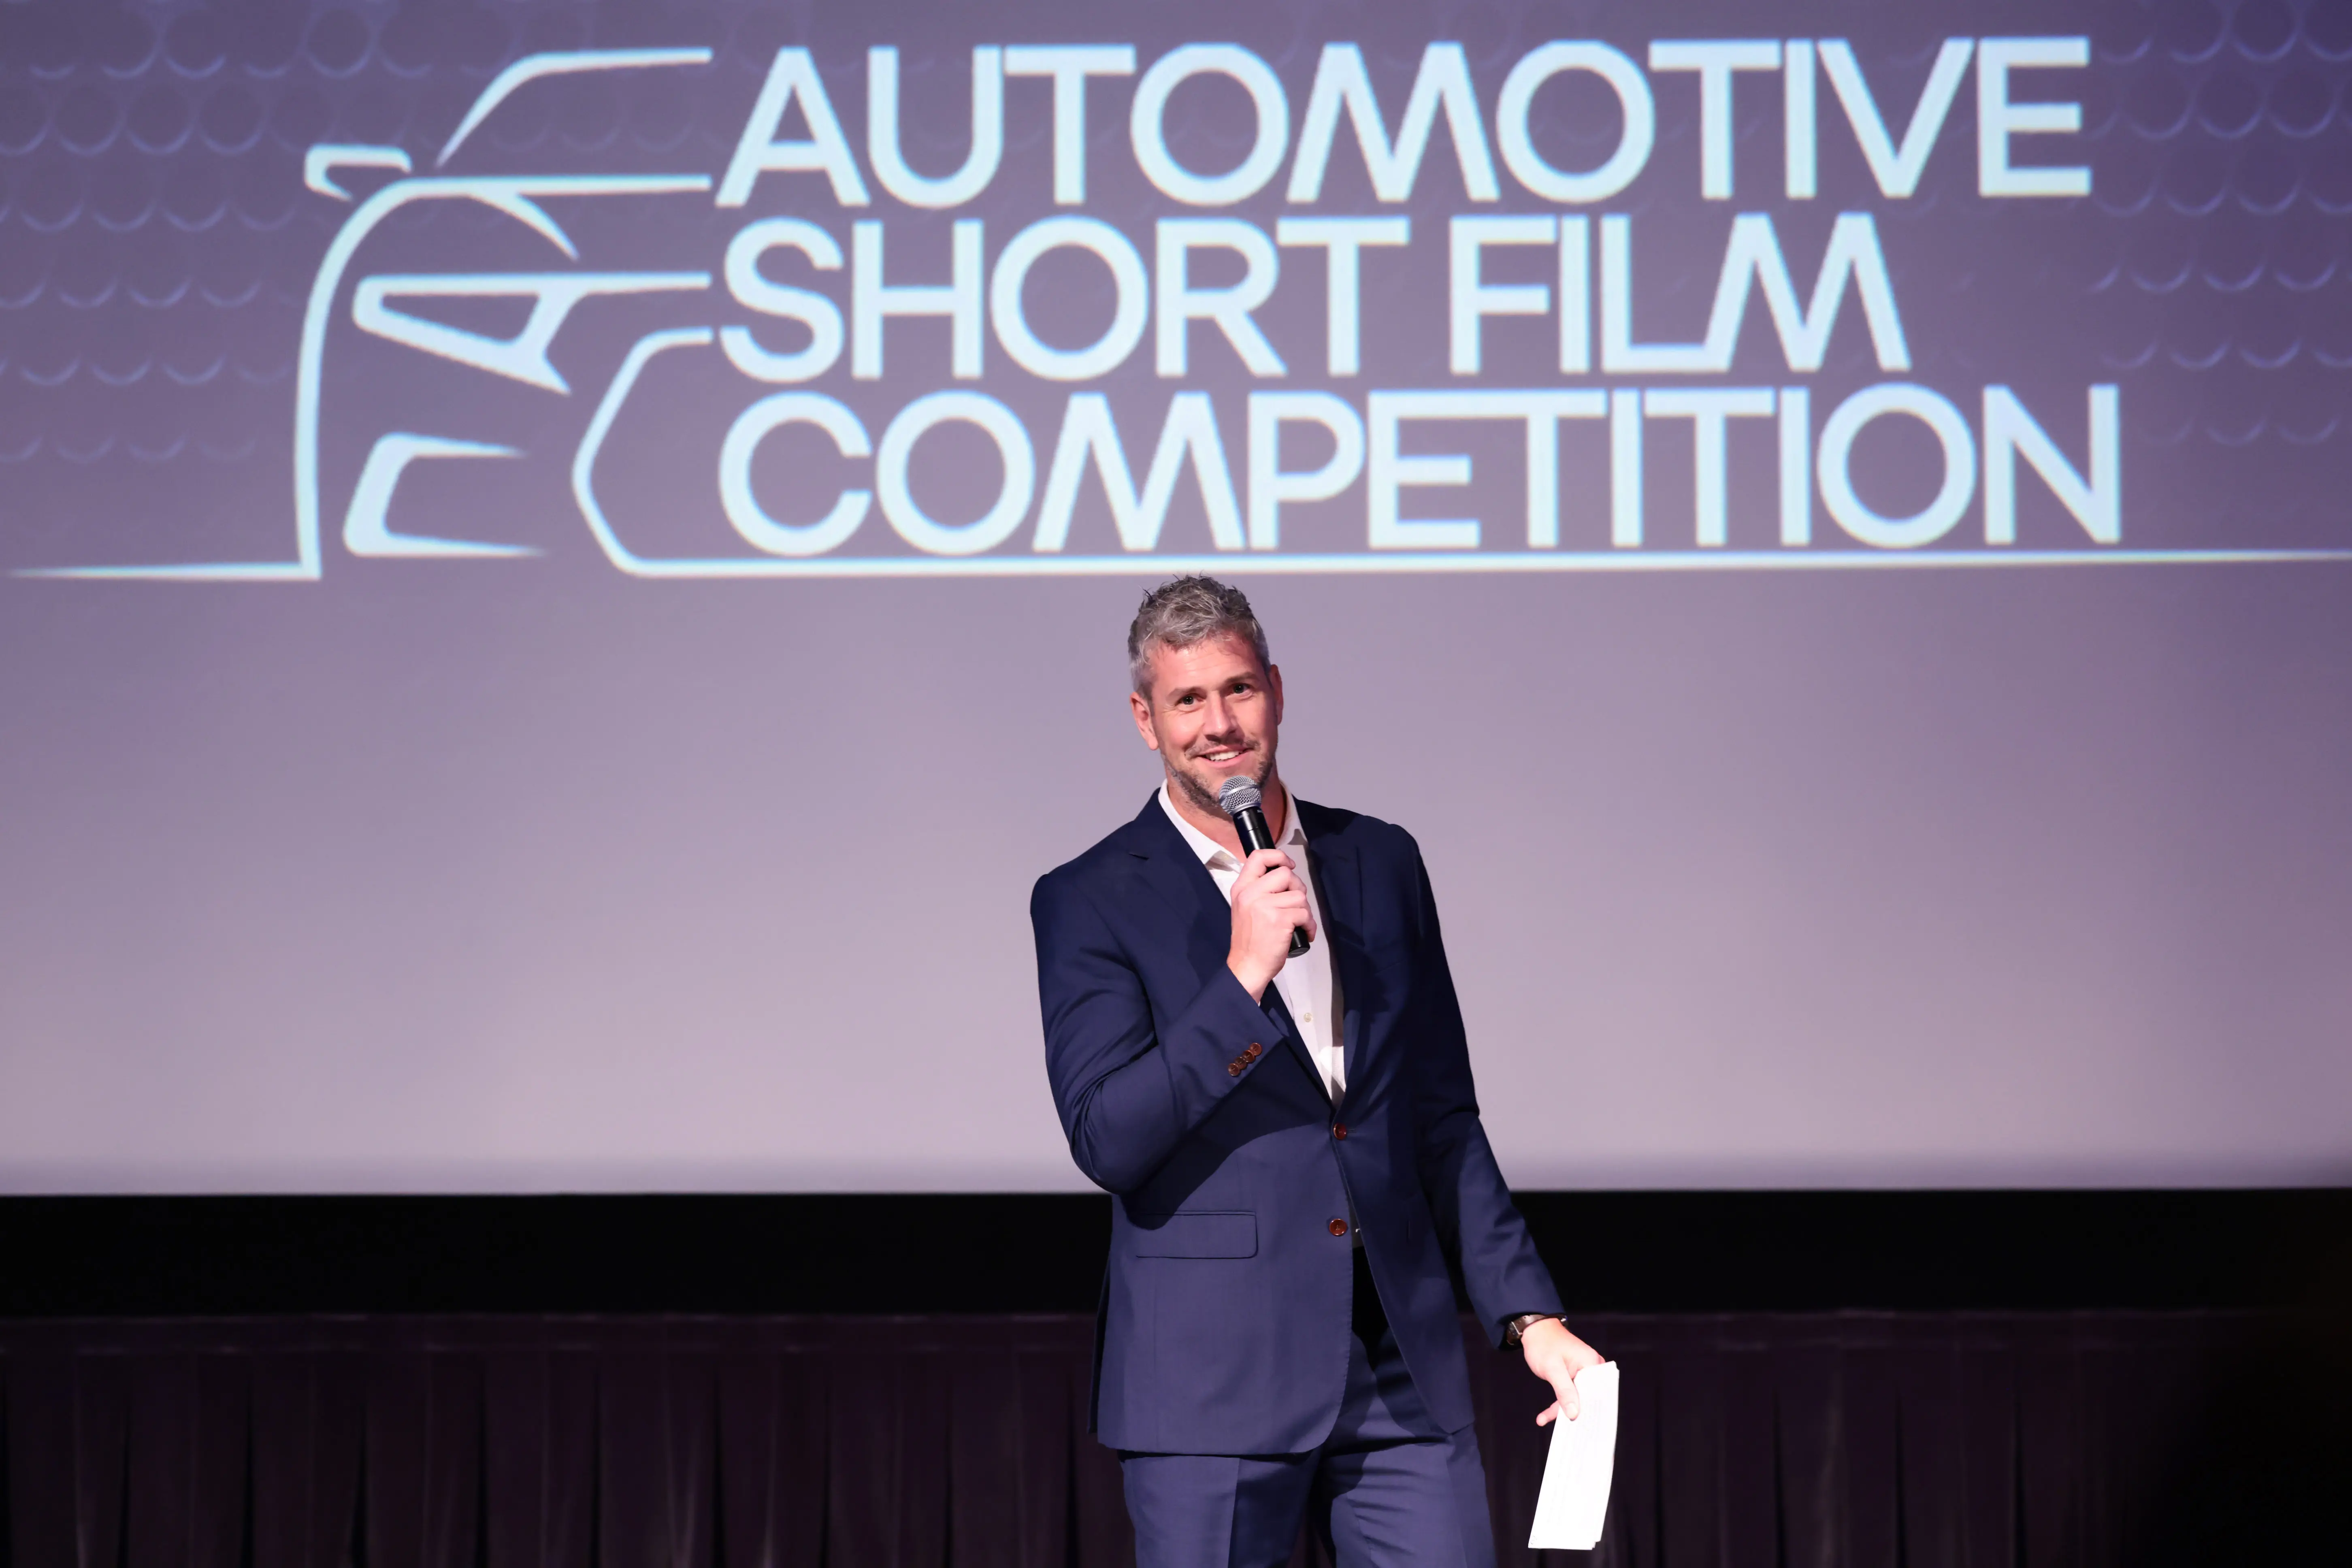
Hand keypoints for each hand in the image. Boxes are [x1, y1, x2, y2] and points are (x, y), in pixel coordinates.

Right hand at [1227, 847, 1314, 998]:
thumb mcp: (1245, 909)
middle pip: (1285, 874)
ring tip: (1299, 923)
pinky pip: (1304, 913)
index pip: (1258, 857)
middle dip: (1297, 888)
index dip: (1278, 857)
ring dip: (1305, 910)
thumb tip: (1285, 876)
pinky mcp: (1279, 919)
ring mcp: (1264, 905)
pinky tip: (1305, 933)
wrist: (1247, 966)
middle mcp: (1250, 893)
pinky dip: (1310, 924)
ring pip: (1299, 895)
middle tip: (1296, 905)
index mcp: (1241, 888)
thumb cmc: (1249, 941)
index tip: (1288, 867)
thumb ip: (1259, 891)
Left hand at [1522, 1317, 1604, 1425]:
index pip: (1599, 1393)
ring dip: (1561, 1410)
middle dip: (1576, 1414)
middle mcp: (1592, 1368)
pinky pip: (1569, 1394)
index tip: (1586, 1429)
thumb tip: (1575, 1414)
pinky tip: (1544, 1416)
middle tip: (1567, 1432)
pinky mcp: (1575, 1376)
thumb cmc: (1544, 1344)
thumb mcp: (1552, 1369)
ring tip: (1544, 1420)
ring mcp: (1583, 1372)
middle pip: (1589, 1397)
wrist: (1534, 1331)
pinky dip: (1557, 1404)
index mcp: (1592, 1363)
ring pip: (1577, 1398)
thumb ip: (1564, 1391)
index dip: (1593, 1411)